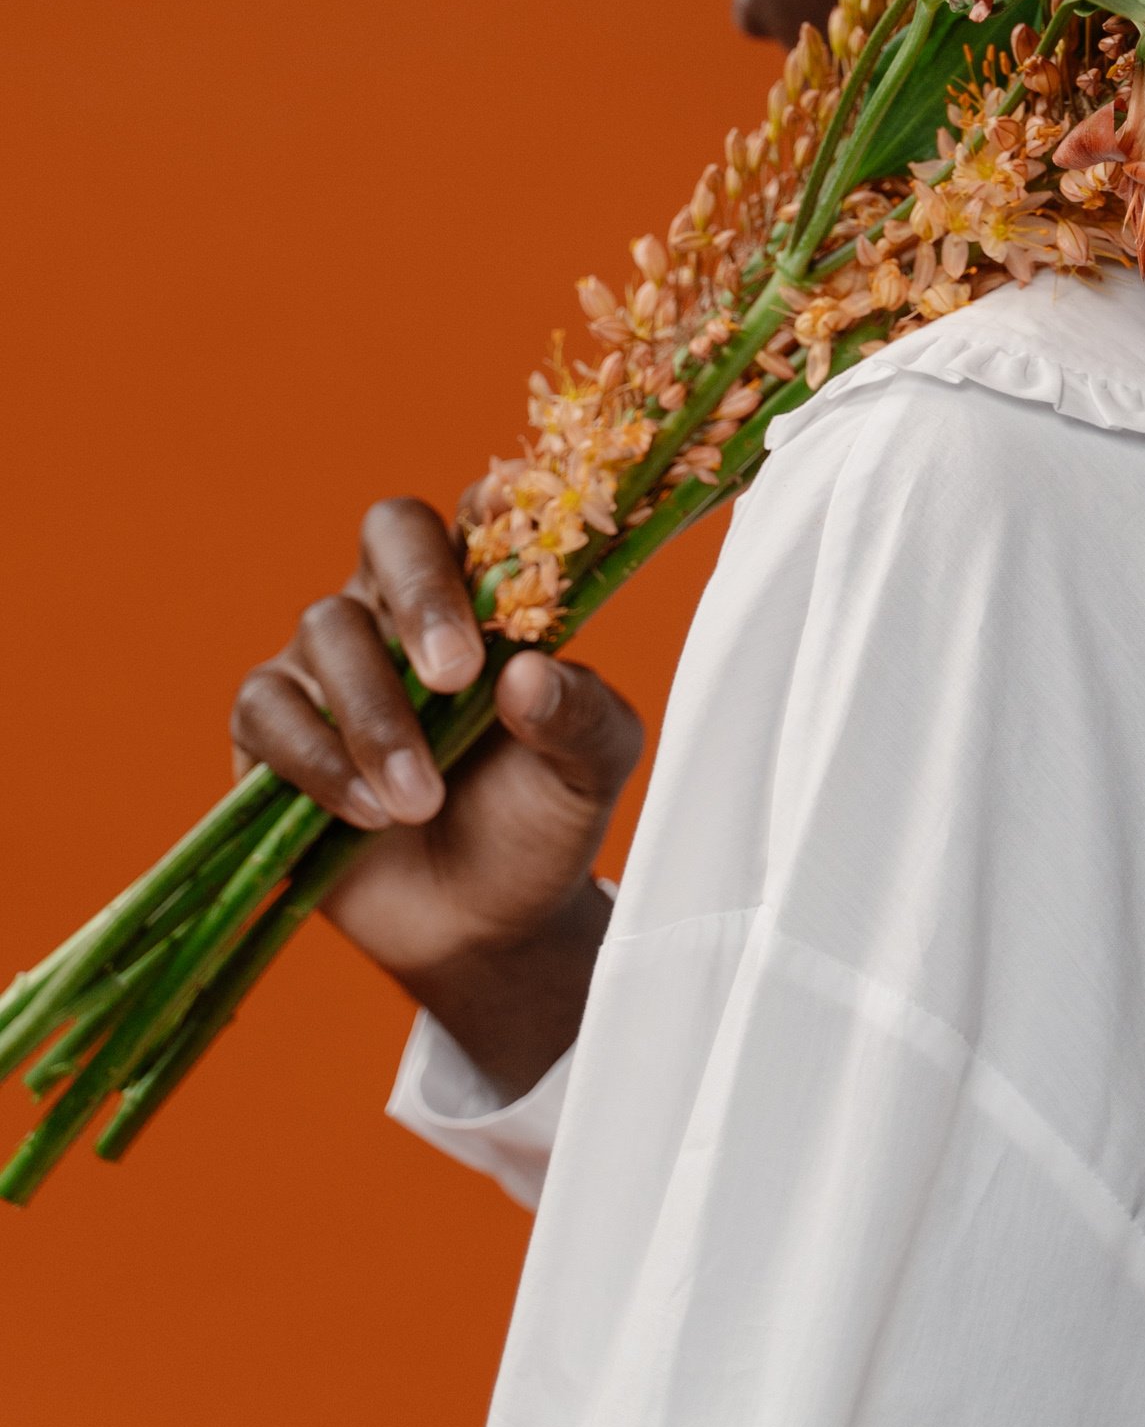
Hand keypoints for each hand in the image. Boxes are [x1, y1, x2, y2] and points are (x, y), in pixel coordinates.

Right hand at [233, 499, 642, 1099]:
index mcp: (487, 591)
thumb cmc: (541, 818)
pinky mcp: (271, 728)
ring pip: (326, 630)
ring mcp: (329, 661)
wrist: (486, 924)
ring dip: (376, 717)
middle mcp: (401, 606)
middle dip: (421, 593)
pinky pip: (271, 711)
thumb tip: (526, 674)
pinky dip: (319, 760)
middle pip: (391, 533)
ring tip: (424, 800)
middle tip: (456, 676)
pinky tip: (371, 812)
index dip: (495, 502)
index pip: (482, 512)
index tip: (513, 515)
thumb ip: (579, 715)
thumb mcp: (591, 769)